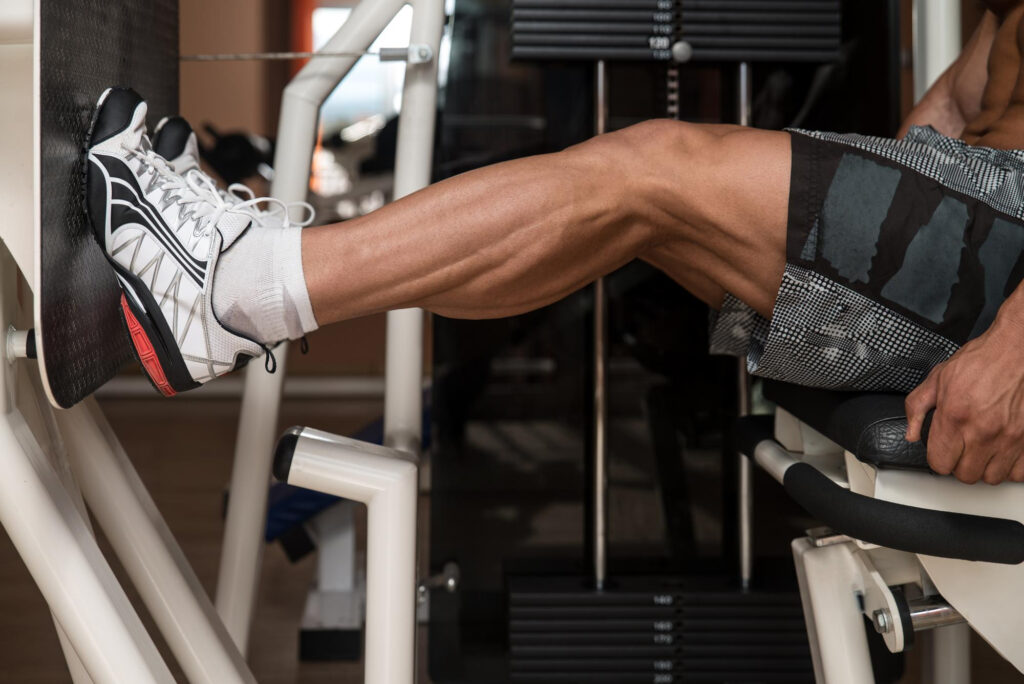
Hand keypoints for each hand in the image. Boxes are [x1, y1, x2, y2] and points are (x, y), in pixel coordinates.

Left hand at [905, 311, 1023, 483]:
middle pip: (965, 475)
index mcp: (955, 416)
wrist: (1017, 350)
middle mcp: (982, 431)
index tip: (942, 449)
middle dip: (959, 464)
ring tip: (981, 450)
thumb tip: (911, 434)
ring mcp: (1009, 437)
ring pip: (992, 477)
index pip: (940, 463)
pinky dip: (1009, 466)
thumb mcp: (937, 378)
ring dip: (984, 467)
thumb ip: (917, 408)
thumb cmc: (981, 361)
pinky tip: (1002, 452)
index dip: (938, 457)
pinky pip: (1018, 472)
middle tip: (962, 448)